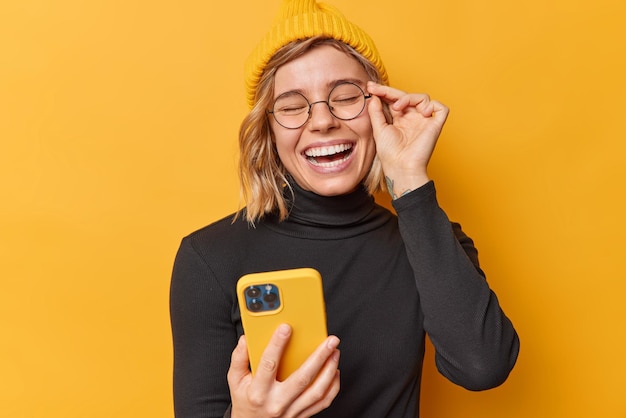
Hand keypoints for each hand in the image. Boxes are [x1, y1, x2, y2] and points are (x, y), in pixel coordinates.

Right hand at [227, 324, 340, 417]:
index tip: (286, 328)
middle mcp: (276, 403)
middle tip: (330, 340)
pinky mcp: (302, 416)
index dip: (277, 345)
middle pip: (302, 378)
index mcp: (258, 392)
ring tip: (335, 352)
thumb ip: (239, 358)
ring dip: (330, 369)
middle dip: (319, 356)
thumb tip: (246, 339)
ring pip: (317, 391)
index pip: (269, 365)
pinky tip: (334, 372)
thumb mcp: (235, 381)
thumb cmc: (245, 401)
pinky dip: (332, 386)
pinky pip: (322, 402)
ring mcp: (291, 411)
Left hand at [367, 81, 448, 197]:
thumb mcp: (378, 129)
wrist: (400, 167)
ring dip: (409, 98)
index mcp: (399, 119)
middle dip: (391, 91)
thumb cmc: (390, 153)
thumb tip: (373, 96)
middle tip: (377, 90)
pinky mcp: (435, 125)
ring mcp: (424, 121)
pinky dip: (432, 105)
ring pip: (422, 98)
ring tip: (398, 107)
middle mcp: (412, 118)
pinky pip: (441, 108)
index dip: (383, 92)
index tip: (370, 87)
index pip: (393, 100)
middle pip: (406, 96)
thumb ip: (376, 112)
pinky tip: (421, 112)